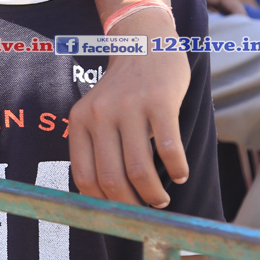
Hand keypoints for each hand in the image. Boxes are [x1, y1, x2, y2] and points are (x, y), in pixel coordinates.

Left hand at [68, 9, 190, 207]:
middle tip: (145, 211)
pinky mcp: (159, 102)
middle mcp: (100, 115)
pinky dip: (176, 168)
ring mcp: (129, 107)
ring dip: (154, 194)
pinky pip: (168, 148)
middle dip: (131, 206)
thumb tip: (106, 199)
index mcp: (80, 121)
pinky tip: (179, 174)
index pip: (84, 176)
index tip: (119, 214)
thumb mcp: (97, 114)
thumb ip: (96, 147)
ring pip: (139, 169)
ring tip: (162, 199)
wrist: (144, 45)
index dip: (103, 204)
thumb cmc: (123, 91)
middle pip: (112, 179)